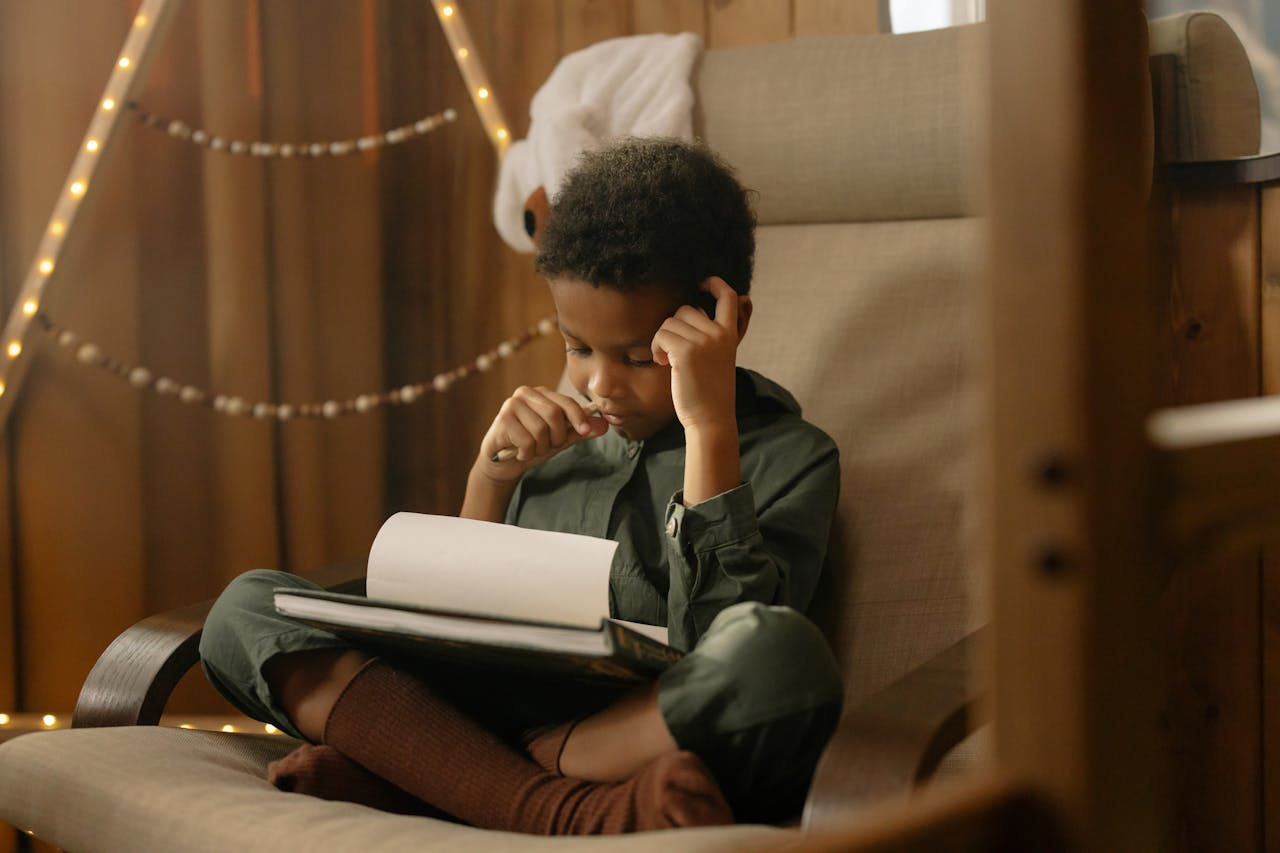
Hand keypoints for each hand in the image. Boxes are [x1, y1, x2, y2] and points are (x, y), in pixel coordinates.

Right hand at [474, 386, 607, 482]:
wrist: (503, 463)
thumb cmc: (532, 445)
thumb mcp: (560, 439)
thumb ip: (579, 432)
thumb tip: (604, 425)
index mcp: (542, 394)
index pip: (566, 401)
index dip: (579, 417)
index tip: (586, 431)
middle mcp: (526, 393)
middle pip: (555, 415)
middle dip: (556, 437)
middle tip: (548, 446)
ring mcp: (512, 404)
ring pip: (540, 430)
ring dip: (540, 448)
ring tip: (532, 449)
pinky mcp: (502, 419)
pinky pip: (527, 440)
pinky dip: (527, 453)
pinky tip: (520, 452)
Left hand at [651, 277, 741, 434]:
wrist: (710, 418)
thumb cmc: (710, 391)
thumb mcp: (719, 358)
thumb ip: (712, 336)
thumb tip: (693, 311)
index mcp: (730, 334)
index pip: (728, 297)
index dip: (714, 284)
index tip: (702, 283)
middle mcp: (719, 334)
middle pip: (686, 309)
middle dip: (674, 327)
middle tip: (672, 351)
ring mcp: (704, 341)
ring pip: (670, 321)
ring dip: (662, 339)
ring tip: (668, 360)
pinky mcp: (686, 351)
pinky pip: (661, 335)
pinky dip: (656, 347)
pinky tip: (663, 363)